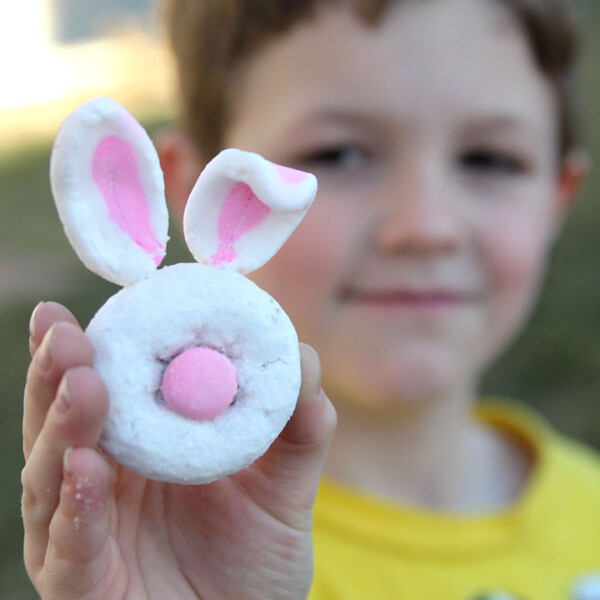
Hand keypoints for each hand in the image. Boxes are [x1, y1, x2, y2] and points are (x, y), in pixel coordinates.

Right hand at [22, 302, 335, 599]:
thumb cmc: (255, 558)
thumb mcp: (285, 484)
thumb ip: (297, 424)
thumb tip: (302, 354)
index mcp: (138, 447)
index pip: (106, 386)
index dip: (92, 346)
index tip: (93, 304)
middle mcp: (99, 482)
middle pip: (63, 419)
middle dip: (61, 372)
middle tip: (69, 334)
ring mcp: (83, 533)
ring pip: (53, 474)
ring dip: (62, 426)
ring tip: (83, 385)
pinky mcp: (84, 586)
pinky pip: (72, 547)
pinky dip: (77, 507)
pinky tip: (84, 470)